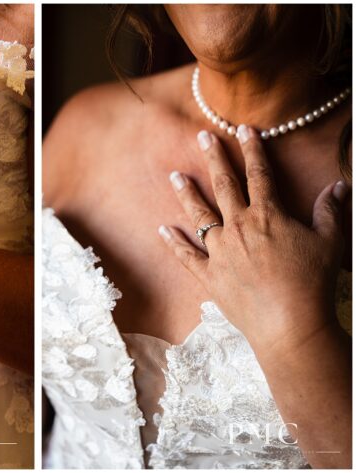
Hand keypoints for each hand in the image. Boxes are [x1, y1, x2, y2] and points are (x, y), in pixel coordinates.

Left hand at [159, 124, 348, 352]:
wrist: (289, 323)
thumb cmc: (312, 283)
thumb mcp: (329, 242)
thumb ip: (330, 212)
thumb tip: (338, 186)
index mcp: (268, 216)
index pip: (259, 174)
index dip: (252, 149)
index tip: (244, 129)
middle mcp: (238, 228)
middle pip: (223, 186)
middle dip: (214, 158)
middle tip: (202, 136)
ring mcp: (219, 251)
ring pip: (198, 216)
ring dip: (186, 194)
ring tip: (174, 176)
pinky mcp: (208, 275)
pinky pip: (185, 255)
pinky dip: (173, 242)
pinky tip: (163, 229)